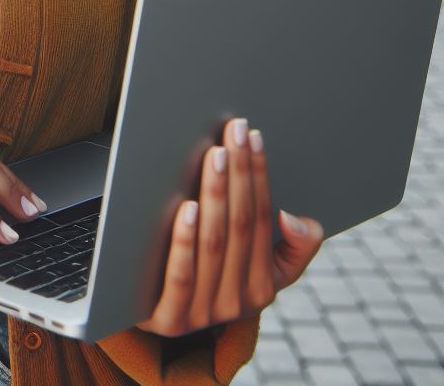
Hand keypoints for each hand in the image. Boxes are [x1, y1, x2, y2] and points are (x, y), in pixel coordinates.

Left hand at [136, 118, 322, 336]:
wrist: (157, 318)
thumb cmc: (211, 280)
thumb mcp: (261, 272)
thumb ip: (294, 248)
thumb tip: (293, 219)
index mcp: (261, 288)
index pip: (262, 219)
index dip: (258, 175)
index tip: (251, 136)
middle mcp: (236, 302)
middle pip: (240, 225)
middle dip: (238, 173)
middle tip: (232, 132)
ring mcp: (201, 312)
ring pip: (213, 244)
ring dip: (216, 195)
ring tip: (214, 156)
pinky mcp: (166, 318)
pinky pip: (180, 275)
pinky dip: (185, 240)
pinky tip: (187, 207)